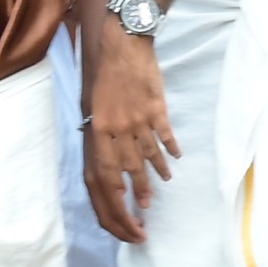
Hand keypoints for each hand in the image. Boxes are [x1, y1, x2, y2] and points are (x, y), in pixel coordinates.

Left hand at [82, 37, 177, 241]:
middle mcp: (115, 130)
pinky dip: (169, 150)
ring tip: (160, 188)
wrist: (122, 45)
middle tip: (146, 214)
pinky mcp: (155, 109)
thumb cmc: (104, 77)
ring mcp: (137, 120)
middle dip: (136, 199)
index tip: (124, 221)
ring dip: (153, 177)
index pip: (103, 179)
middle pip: (126, 174)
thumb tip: (113, 170)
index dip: (113, 205)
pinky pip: (164, 136)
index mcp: (96, 131)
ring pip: (146, 157)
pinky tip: (174, 160)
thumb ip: (100, 139)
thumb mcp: (92, 109)